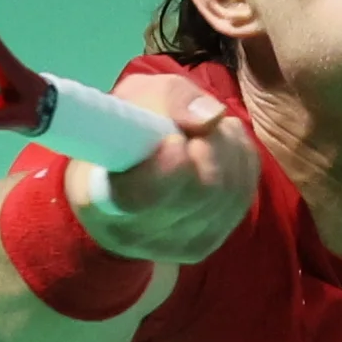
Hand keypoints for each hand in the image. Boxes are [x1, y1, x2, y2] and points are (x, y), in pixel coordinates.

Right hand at [71, 71, 255, 263]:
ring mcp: (172, 245)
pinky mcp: (204, 244)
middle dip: (209, 145)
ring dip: (227, 149)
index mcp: (99, 196)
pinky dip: (239, 162)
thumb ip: (168, 98)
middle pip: (199, 193)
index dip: (167, 169)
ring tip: (204, 133)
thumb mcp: (135, 96)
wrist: (121, 176)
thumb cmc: (123, 130)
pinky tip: (221, 149)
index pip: (139, 197)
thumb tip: (211, 118)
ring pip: (227, 193)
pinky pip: (242, 195)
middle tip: (194, 126)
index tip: (175, 140)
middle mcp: (135, 232)